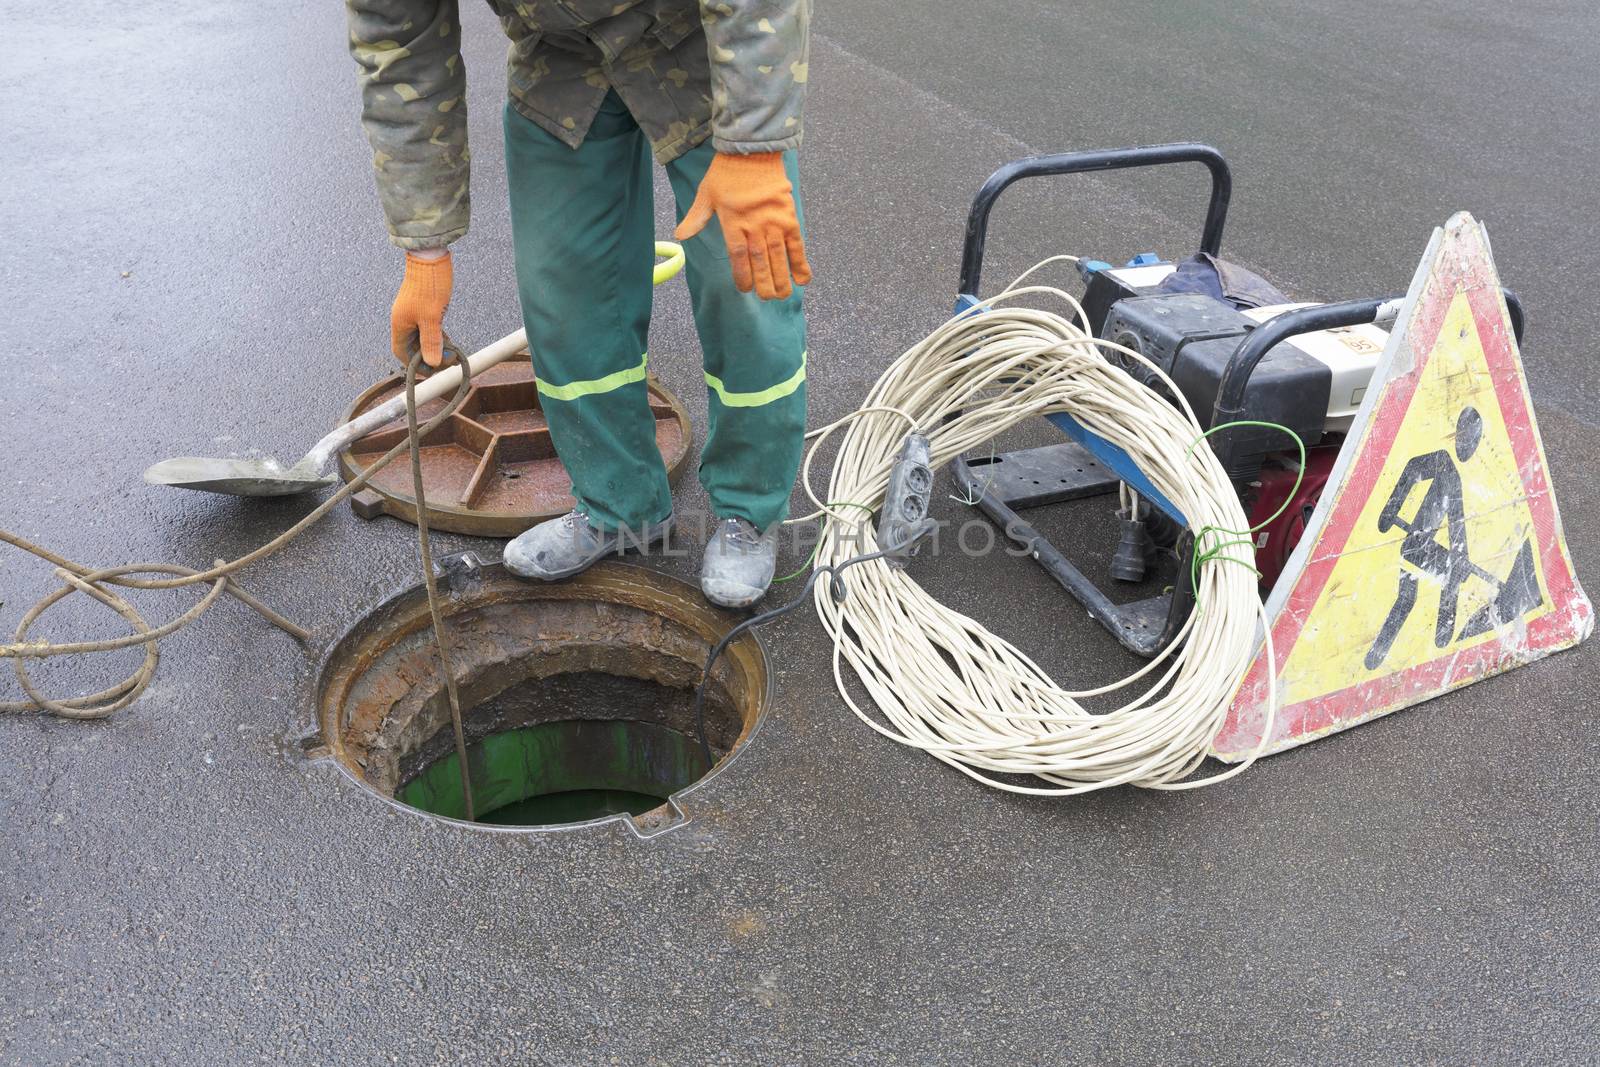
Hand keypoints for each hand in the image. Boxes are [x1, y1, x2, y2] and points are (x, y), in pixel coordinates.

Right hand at [390, 248, 452, 366]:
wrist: (431, 258)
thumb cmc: (429, 285)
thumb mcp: (432, 317)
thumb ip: (431, 341)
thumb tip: (432, 362)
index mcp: (400, 324)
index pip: (402, 353)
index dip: (416, 365)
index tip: (433, 370)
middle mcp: (404, 320)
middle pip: (413, 348)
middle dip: (429, 357)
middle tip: (448, 361)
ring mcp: (413, 314)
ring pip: (422, 338)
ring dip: (436, 347)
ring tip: (452, 352)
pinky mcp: (423, 308)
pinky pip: (428, 329)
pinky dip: (438, 336)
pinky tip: (449, 340)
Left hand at [674, 152, 810, 300]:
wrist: (753, 150)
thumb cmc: (726, 172)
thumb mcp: (706, 193)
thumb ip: (696, 217)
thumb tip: (680, 236)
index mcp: (733, 223)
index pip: (738, 257)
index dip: (743, 276)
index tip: (745, 289)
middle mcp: (754, 226)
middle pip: (760, 262)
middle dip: (764, 284)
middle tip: (767, 298)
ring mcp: (774, 223)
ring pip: (778, 258)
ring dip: (782, 279)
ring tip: (783, 296)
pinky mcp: (790, 217)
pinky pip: (797, 245)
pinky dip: (801, 262)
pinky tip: (803, 279)